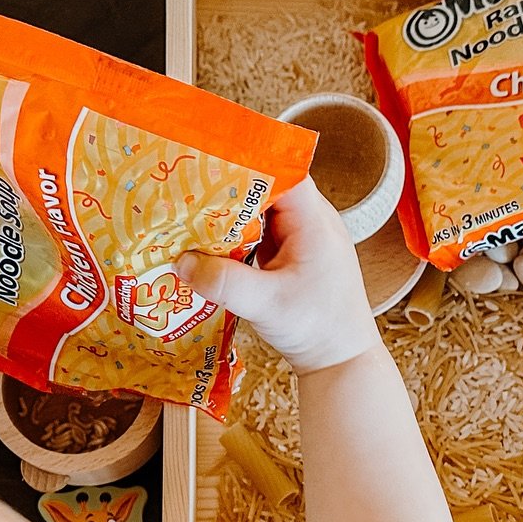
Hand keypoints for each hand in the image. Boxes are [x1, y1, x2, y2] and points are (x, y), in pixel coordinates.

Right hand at [176, 177, 379, 374]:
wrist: (340, 360)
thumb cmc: (318, 328)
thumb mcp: (267, 305)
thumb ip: (224, 283)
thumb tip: (182, 262)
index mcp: (314, 221)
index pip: (282, 171)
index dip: (247, 162)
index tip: (209, 161)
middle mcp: (311, 222)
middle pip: (265, 188)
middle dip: (227, 188)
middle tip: (186, 188)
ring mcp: (300, 239)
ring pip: (258, 212)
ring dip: (228, 215)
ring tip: (189, 213)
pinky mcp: (289, 256)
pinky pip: (257, 235)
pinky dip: (234, 237)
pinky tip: (207, 244)